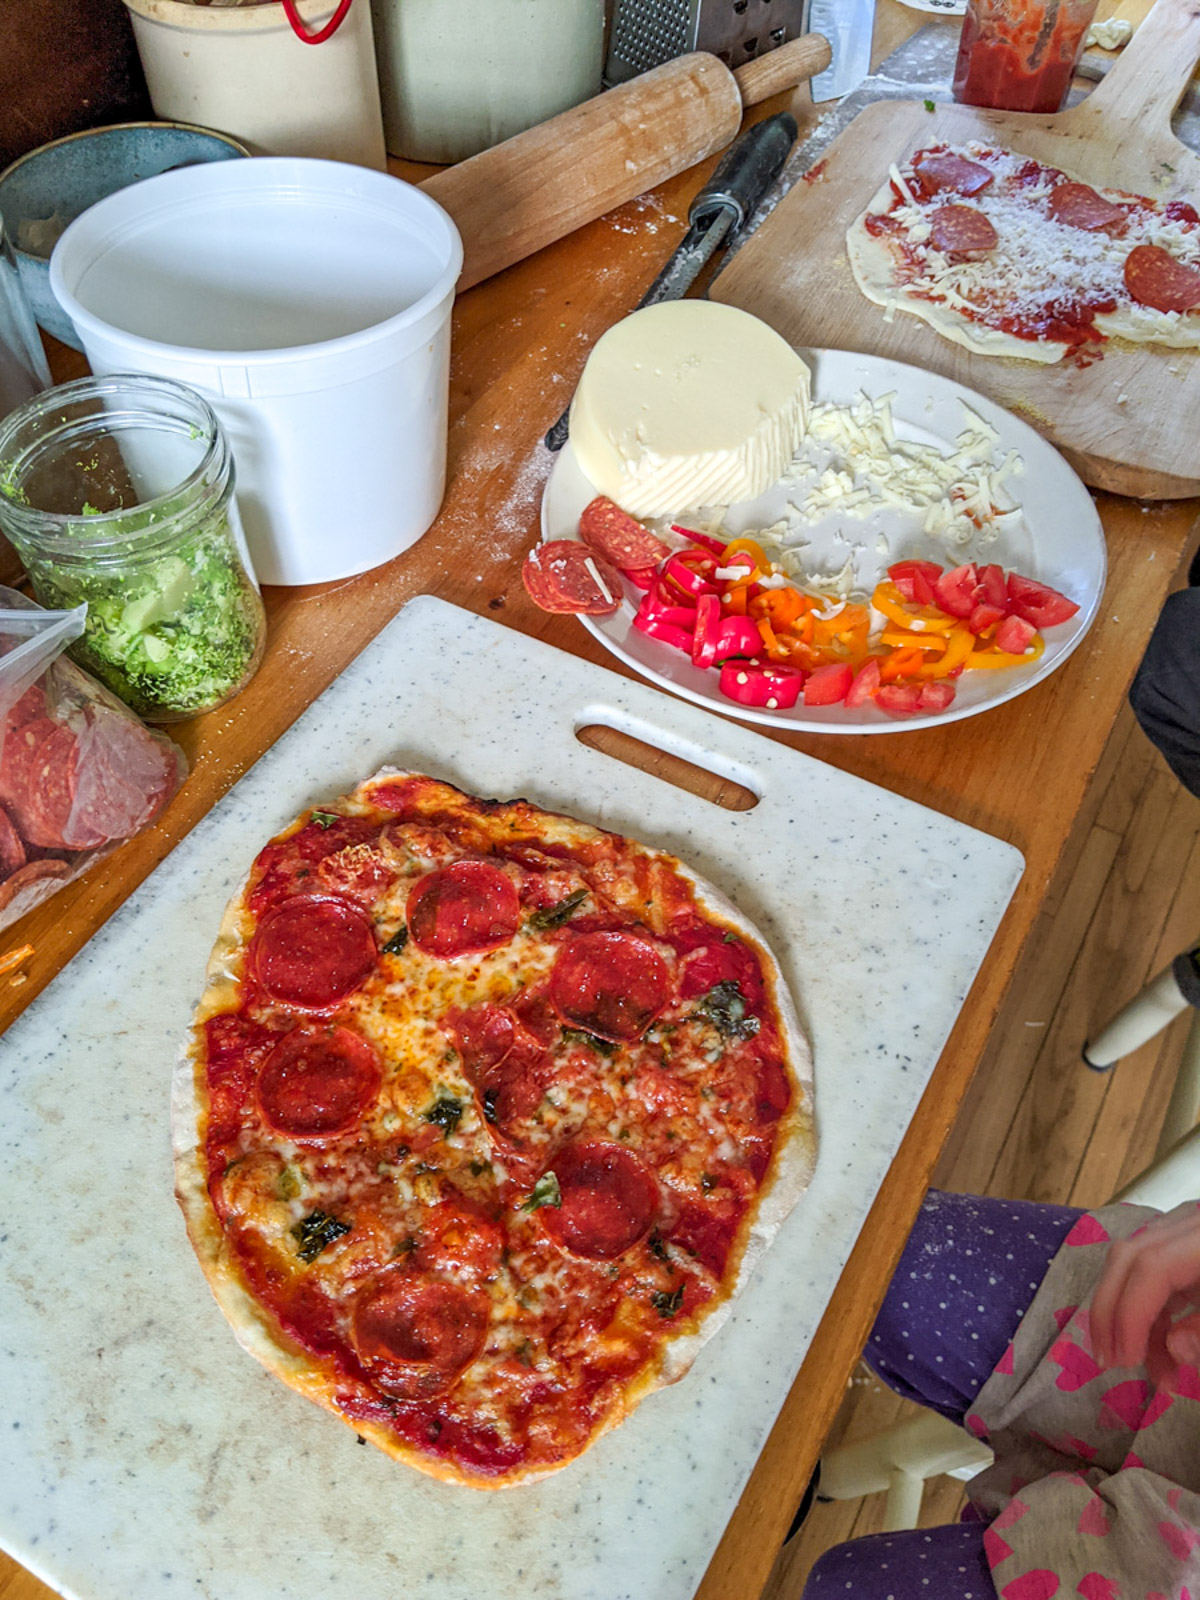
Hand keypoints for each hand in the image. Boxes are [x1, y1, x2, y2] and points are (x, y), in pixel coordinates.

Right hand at [1090, 1205, 1199, 1389]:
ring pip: (1132, 1260)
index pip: (1150, 1268)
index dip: (1130, 1316)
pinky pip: (1151, 1266)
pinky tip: (1156, 1344)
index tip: (1125, 1362)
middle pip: (1127, 1256)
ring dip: (1125, 1313)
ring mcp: (1185, 1226)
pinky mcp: (1186, 1238)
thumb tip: (1173, 1349)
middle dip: (1109, 1311)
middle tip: (1105, 1359)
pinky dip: (1146, 1305)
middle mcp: (1188, 1223)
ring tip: (1135, 1364)